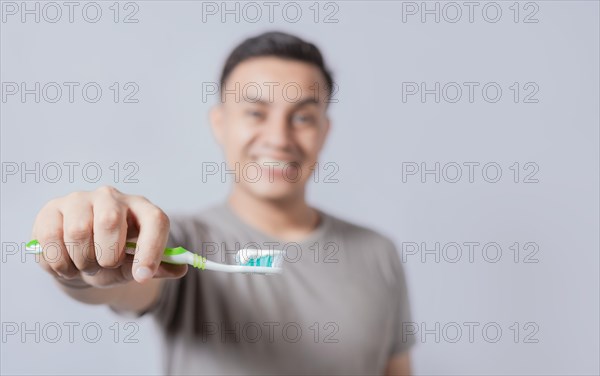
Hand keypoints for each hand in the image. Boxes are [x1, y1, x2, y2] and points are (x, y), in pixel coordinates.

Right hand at [31, 186, 186, 287]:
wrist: (79, 257)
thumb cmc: (112, 258)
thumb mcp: (135, 265)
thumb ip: (156, 268)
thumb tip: (179, 269)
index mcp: (141, 209)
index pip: (155, 221)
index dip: (151, 249)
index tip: (143, 276)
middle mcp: (112, 197)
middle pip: (110, 221)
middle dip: (106, 256)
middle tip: (103, 266)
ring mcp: (80, 199)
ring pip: (78, 232)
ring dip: (82, 262)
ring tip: (84, 266)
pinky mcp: (51, 209)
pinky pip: (51, 238)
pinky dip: (58, 262)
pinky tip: (66, 264)